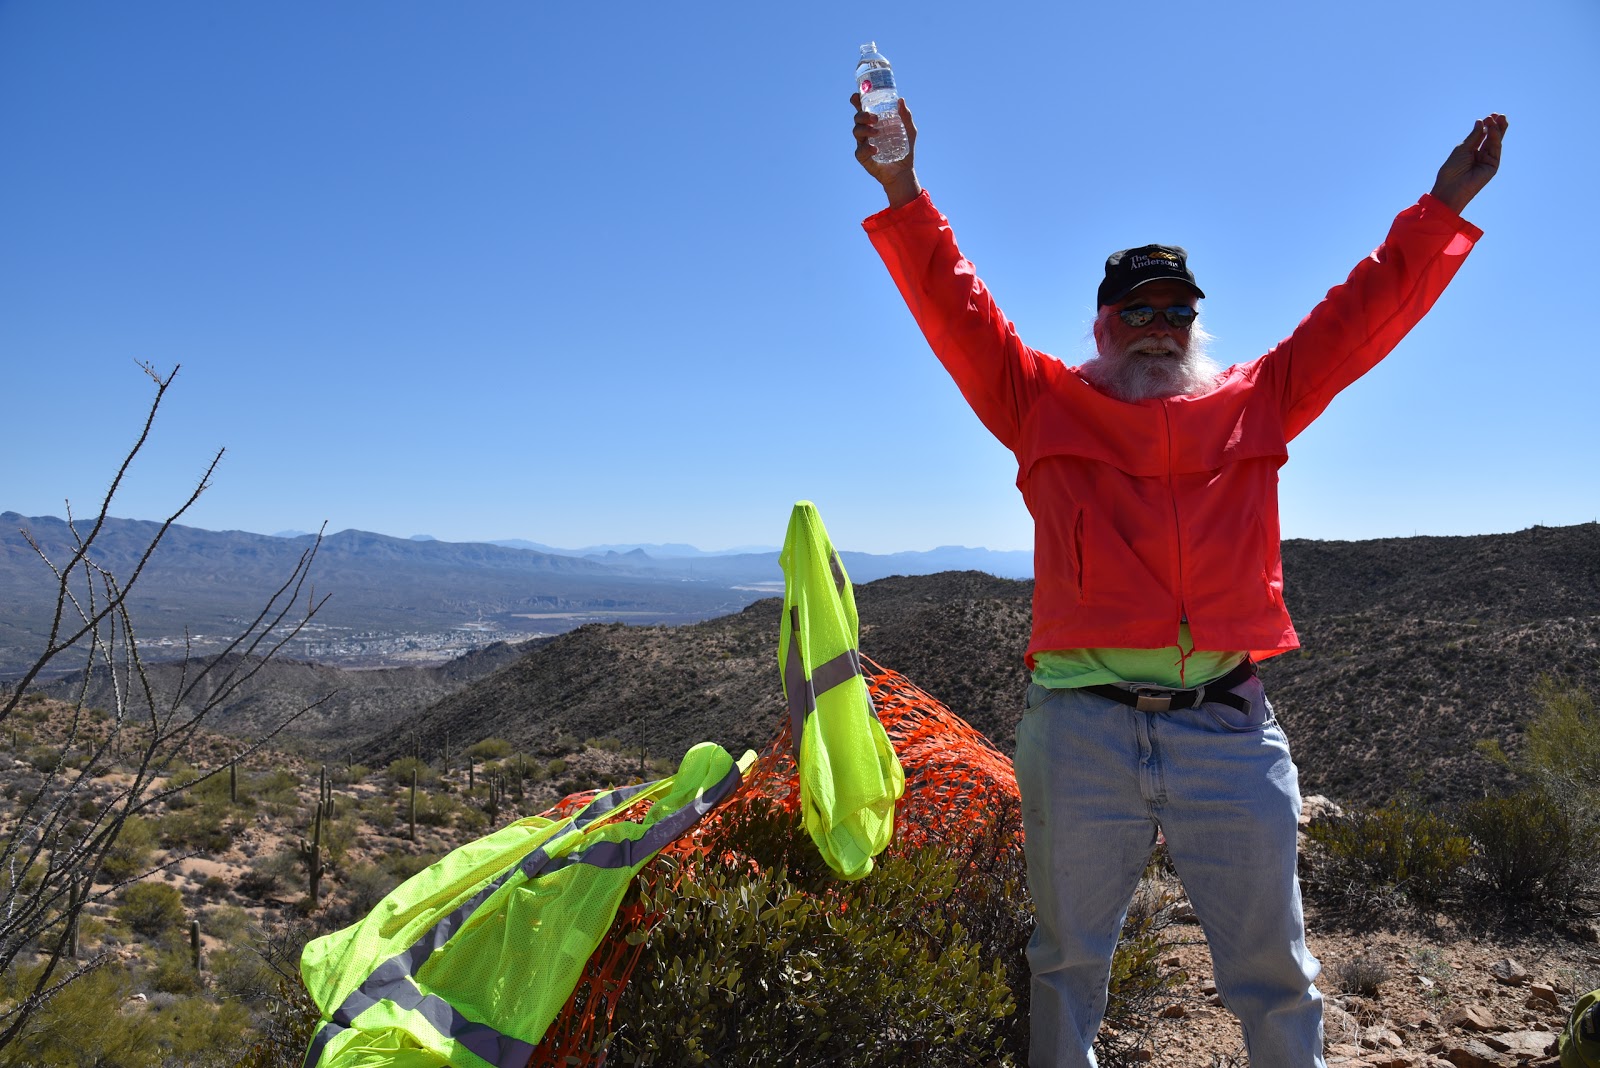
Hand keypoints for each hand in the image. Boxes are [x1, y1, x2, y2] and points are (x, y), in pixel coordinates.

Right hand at [851, 93, 921, 208]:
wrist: (903, 171)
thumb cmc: (905, 149)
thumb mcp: (909, 131)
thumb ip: (906, 117)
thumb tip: (901, 100)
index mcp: (874, 122)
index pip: (862, 109)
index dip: (857, 101)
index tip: (857, 96)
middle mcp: (866, 131)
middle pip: (857, 118)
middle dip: (863, 115)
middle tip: (875, 118)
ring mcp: (863, 144)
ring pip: (857, 132)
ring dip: (865, 129)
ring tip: (877, 133)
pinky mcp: (863, 157)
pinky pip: (860, 150)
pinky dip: (867, 148)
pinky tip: (875, 149)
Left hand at [1430, 114, 1507, 214]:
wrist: (1450, 188)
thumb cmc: (1451, 170)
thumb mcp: (1462, 149)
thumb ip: (1474, 136)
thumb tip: (1481, 121)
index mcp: (1471, 151)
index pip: (1481, 136)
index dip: (1486, 126)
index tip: (1489, 116)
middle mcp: (1480, 155)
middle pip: (1491, 138)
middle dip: (1495, 126)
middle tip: (1499, 115)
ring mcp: (1487, 161)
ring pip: (1495, 143)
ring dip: (1497, 130)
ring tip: (1498, 118)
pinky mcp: (1492, 166)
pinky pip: (1495, 150)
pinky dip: (1495, 139)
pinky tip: (1493, 129)